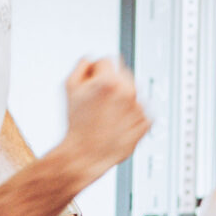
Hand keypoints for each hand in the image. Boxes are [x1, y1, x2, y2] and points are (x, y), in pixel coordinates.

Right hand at [54, 57, 147, 183]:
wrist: (86, 155)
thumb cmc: (77, 125)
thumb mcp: (69, 88)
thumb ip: (82, 65)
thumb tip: (93, 59)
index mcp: (109, 81)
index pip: (107, 60)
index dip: (96, 70)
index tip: (93, 81)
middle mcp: (128, 92)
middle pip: (124, 73)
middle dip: (112, 82)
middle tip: (100, 100)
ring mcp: (139, 108)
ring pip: (133, 92)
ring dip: (123, 98)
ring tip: (107, 114)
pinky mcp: (147, 122)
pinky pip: (141, 110)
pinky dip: (132, 115)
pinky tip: (117, 123)